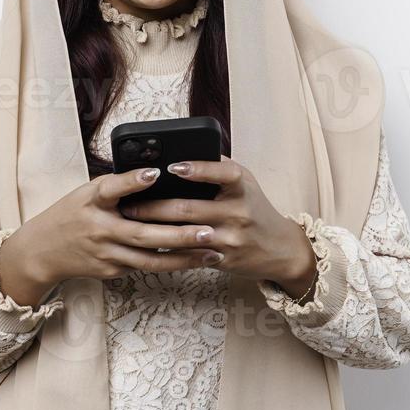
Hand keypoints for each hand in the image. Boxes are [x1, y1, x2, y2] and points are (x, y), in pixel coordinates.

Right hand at [0, 165, 224, 305]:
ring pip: (151, 260)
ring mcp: (106, 255)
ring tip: (213, 253)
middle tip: (209, 231)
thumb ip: (117, 186)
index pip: (111, 188)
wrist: (42, 252)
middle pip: (144, 234)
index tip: (156, 173)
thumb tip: (155, 173)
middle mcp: (100, 230)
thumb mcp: (87, 192)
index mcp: (92, 202)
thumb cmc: (71, 214)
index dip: (133, 180)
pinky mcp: (111, 272)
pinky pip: (145, 267)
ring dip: (184, 258)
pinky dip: (170, 263)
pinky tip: (195, 260)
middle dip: (180, 235)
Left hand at [117, 157, 318, 296]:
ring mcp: (230, 238)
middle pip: (190, 208)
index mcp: (241, 187)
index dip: (198, 169)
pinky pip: (189, 254)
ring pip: (185, 233)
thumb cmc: (254, 207)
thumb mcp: (244, 182)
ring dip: (155, 228)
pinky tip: (148, 243)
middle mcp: (238, 212)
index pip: (222, 173)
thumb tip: (181, 150)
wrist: (280, 248)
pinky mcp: (223, 259)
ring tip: (132, 221)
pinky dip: (167, 248)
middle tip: (129, 202)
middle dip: (155, 206)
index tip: (172, 166)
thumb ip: (217, 166)